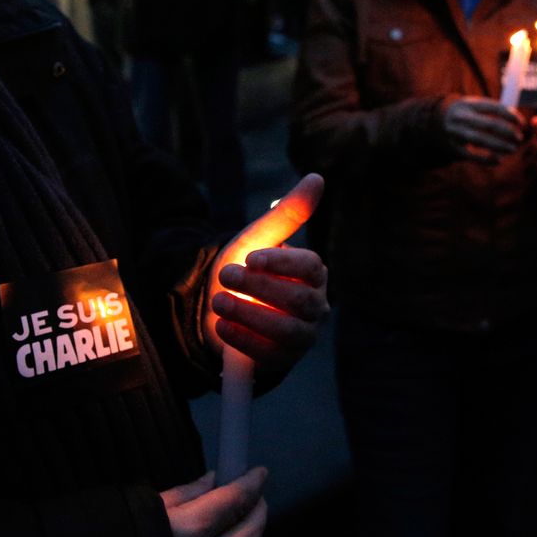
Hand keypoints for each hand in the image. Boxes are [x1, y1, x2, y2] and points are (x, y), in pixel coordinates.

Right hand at [161, 468, 267, 536]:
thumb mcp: (152, 506)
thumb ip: (187, 492)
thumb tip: (214, 480)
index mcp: (190, 530)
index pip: (235, 500)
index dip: (252, 483)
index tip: (259, 473)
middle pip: (250, 532)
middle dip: (259, 510)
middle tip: (256, 496)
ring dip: (252, 534)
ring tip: (245, 518)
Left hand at [207, 175, 329, 377]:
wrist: (221, 305)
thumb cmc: (247, 269)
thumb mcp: (260, 238)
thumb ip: (289, 212)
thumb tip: (317, 177)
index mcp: (314, 274)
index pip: (310, 267)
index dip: (281, 263)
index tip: (249, 258)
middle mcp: (315, 305)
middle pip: (299, 300)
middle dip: (258, 288)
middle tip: (224, 276)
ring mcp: (302, 336)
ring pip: (288, 330)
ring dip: (250, 315)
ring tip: (219, 302)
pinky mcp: (282, 359)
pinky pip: (270, 355)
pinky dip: (244, 340)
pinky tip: (222, 326)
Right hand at [442, 97, 523, 163]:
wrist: (435, 122)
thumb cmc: (466, 114)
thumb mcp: (474, 106)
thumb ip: (493, 111)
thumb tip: (517, 120)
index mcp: (468, 104)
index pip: (493, 107)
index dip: (510, 115)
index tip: (522, 123)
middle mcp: (461, 117)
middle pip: (488, 124)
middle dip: (507, 132)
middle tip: (519, 138)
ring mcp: (456, 133)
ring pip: (480, 139)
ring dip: (499, 145)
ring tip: (512, 149)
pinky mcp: (453, 148)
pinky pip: (471, 155)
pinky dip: (485, 159)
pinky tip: (498, 160)